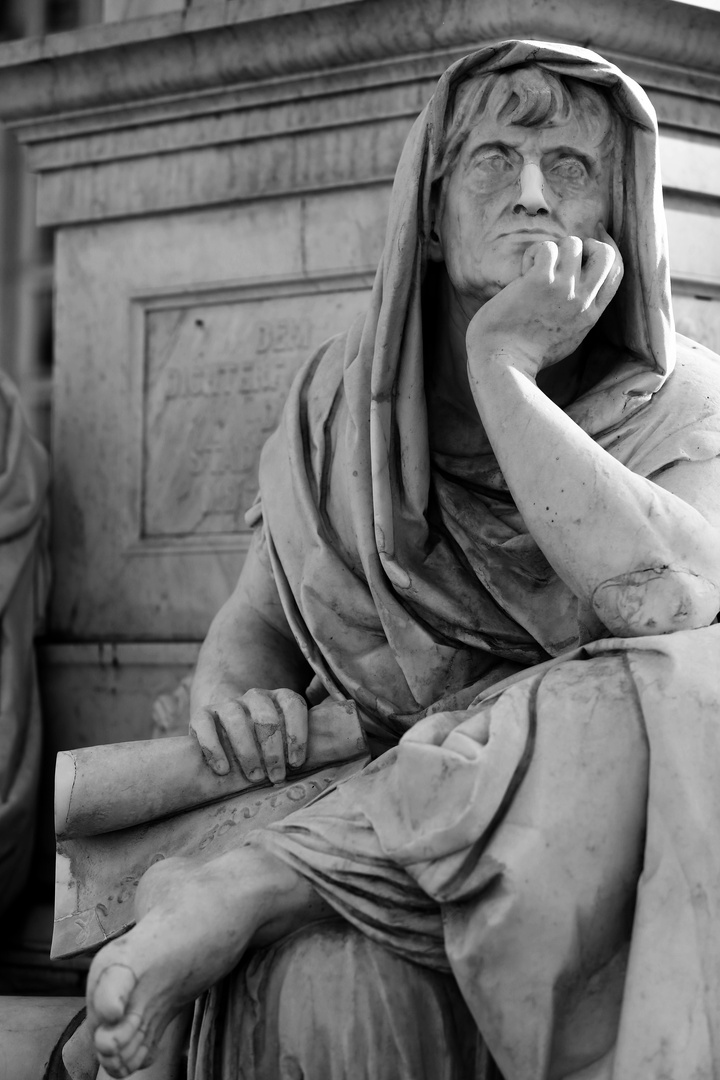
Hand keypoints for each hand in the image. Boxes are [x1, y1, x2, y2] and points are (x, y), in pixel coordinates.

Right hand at [190, 687, 307, 782]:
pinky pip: (204, 725)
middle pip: (265, 716)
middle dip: (273, 749)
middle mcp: (255, 696)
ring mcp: (228, 704)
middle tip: (277, 777)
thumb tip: (326, 755)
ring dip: (247, 751)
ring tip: (255, 777)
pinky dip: (213, 748)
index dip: (297, 733)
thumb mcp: (287, 741)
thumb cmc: (267, 745)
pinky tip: (223, 770)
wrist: (227, 733)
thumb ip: (300, 744)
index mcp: (279, 698)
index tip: (297, 763)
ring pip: (235, 718)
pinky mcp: (202, 714)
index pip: (293, 705)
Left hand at [466, 224, 623, 377]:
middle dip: (586, 244)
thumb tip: (580, 287)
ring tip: (535, 268)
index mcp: (591, 314)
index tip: (597, 236)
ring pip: (572, 243)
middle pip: (604, 253)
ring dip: (553, 249)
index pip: (617, 271)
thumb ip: (578, 313)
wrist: (503, 362)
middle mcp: (583, 300)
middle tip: (562, 256)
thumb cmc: (526, 352)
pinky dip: (533, 254)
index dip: (608, 248)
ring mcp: (563, 290)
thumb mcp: (567, 337)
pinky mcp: (540, 281)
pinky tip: (522, 273)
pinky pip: (546, 248)